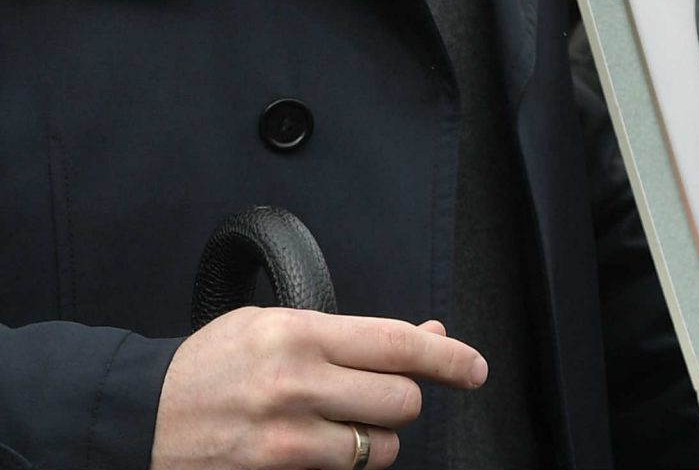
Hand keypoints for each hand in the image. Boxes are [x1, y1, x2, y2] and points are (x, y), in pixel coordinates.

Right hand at [151, 309, 485, 469]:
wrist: (140, 417)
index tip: (474, 368)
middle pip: (400, 401)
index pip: (399, 345)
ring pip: (379, 448)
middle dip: (399, 401)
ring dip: (373, 440)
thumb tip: (430, 335)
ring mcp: (285, 438)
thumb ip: (354, 334)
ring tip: (335, 424)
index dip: (449, 357)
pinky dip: (344, 464)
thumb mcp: (277, 326)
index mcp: (298, 334)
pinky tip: (316, 447)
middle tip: (371, 396)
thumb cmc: (212, 366)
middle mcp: (295, 385)